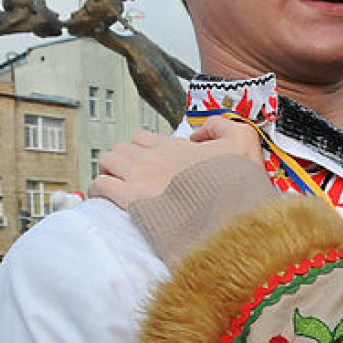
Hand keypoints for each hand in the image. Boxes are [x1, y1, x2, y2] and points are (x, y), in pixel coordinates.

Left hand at [88, 118, 261, 208]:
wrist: (229, 215)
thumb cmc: (236, 186)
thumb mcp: (244, 141)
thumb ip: (222, 127)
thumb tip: (199, 133)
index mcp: (176, 146)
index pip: (144, 138)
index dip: (144, 150)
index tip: (149, 164)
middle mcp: (154, 157)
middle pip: (122, 148)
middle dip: (123, 161)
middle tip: (129, 176)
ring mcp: (140, 177)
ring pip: (107, 161)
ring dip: (109, 172)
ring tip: (115, 185)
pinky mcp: (130, 199)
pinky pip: (100, 185)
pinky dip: (98, 190)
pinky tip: (104, 198)